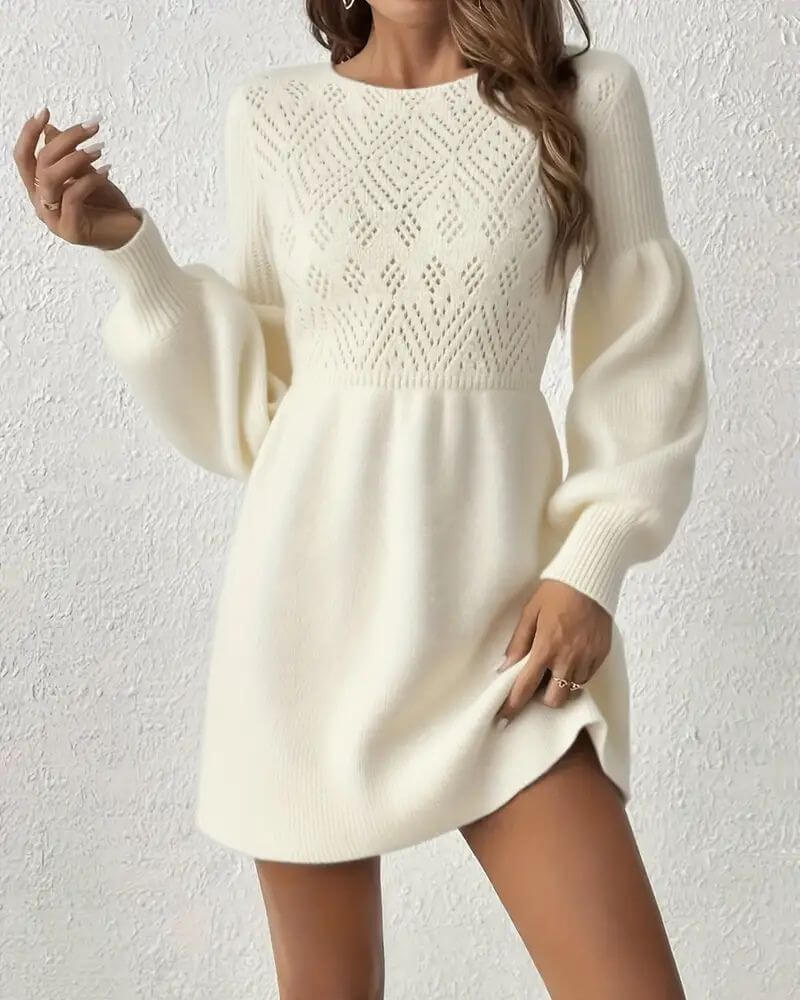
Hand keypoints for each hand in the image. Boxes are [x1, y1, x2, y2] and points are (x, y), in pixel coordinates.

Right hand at [13, 107, 141, 249]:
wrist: (129, 234)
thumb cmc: (106, 203)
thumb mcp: (86, 173)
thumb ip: (67, 155)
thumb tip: (49, 129)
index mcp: (39, 189)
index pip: (23, 158)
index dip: (29, 134)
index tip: (45, 111)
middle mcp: (41, 204)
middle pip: (41, 164)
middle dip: (66, 140)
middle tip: (92, 127)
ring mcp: (54, 220)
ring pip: (52, 179)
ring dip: (76, 158)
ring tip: (99, 149)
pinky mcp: (71, 231)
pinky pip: (73, 197)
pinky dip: (90, 180)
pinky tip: (107, 170)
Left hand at [495, 579, 611, 722]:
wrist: (591, 579)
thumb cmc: (556, 592)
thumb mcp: (530, 613)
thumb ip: (518, 643)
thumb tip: (506, 667)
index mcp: (546, 648)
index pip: (526, 687)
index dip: (513, 705)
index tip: (504, 717)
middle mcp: (568, 658)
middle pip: (554, 700)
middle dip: (544, 698)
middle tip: (538, 683)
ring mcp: (588, 658)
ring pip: (572, 689)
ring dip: (561, 684)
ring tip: (556, 666)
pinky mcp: (602, 655)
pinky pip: (587, 676)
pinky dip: (576, 674)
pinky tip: (571, 658)